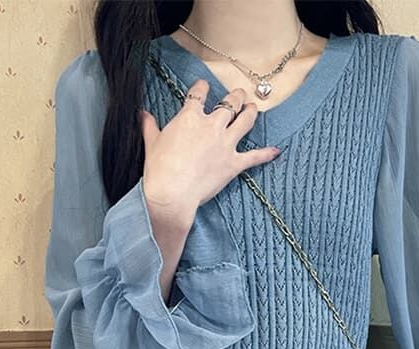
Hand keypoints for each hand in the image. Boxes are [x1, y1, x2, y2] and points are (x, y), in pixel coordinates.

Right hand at [138, 78, 280, 227]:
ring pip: (245, 121)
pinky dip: (266, 154)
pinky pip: (255, 157)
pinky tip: (276, 151)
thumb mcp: (151, 144)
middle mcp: (211, 126)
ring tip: (253, 108)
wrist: (172, 194)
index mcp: (190, 117)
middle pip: (229, 104)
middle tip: (238, 95)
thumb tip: (143, 114)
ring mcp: (225, 144)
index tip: (204, 86)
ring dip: (250, 113)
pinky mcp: (234, 164)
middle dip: (235, 97)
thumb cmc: (159, 170)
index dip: (202, 87)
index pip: (199, 94)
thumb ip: (149, 127)